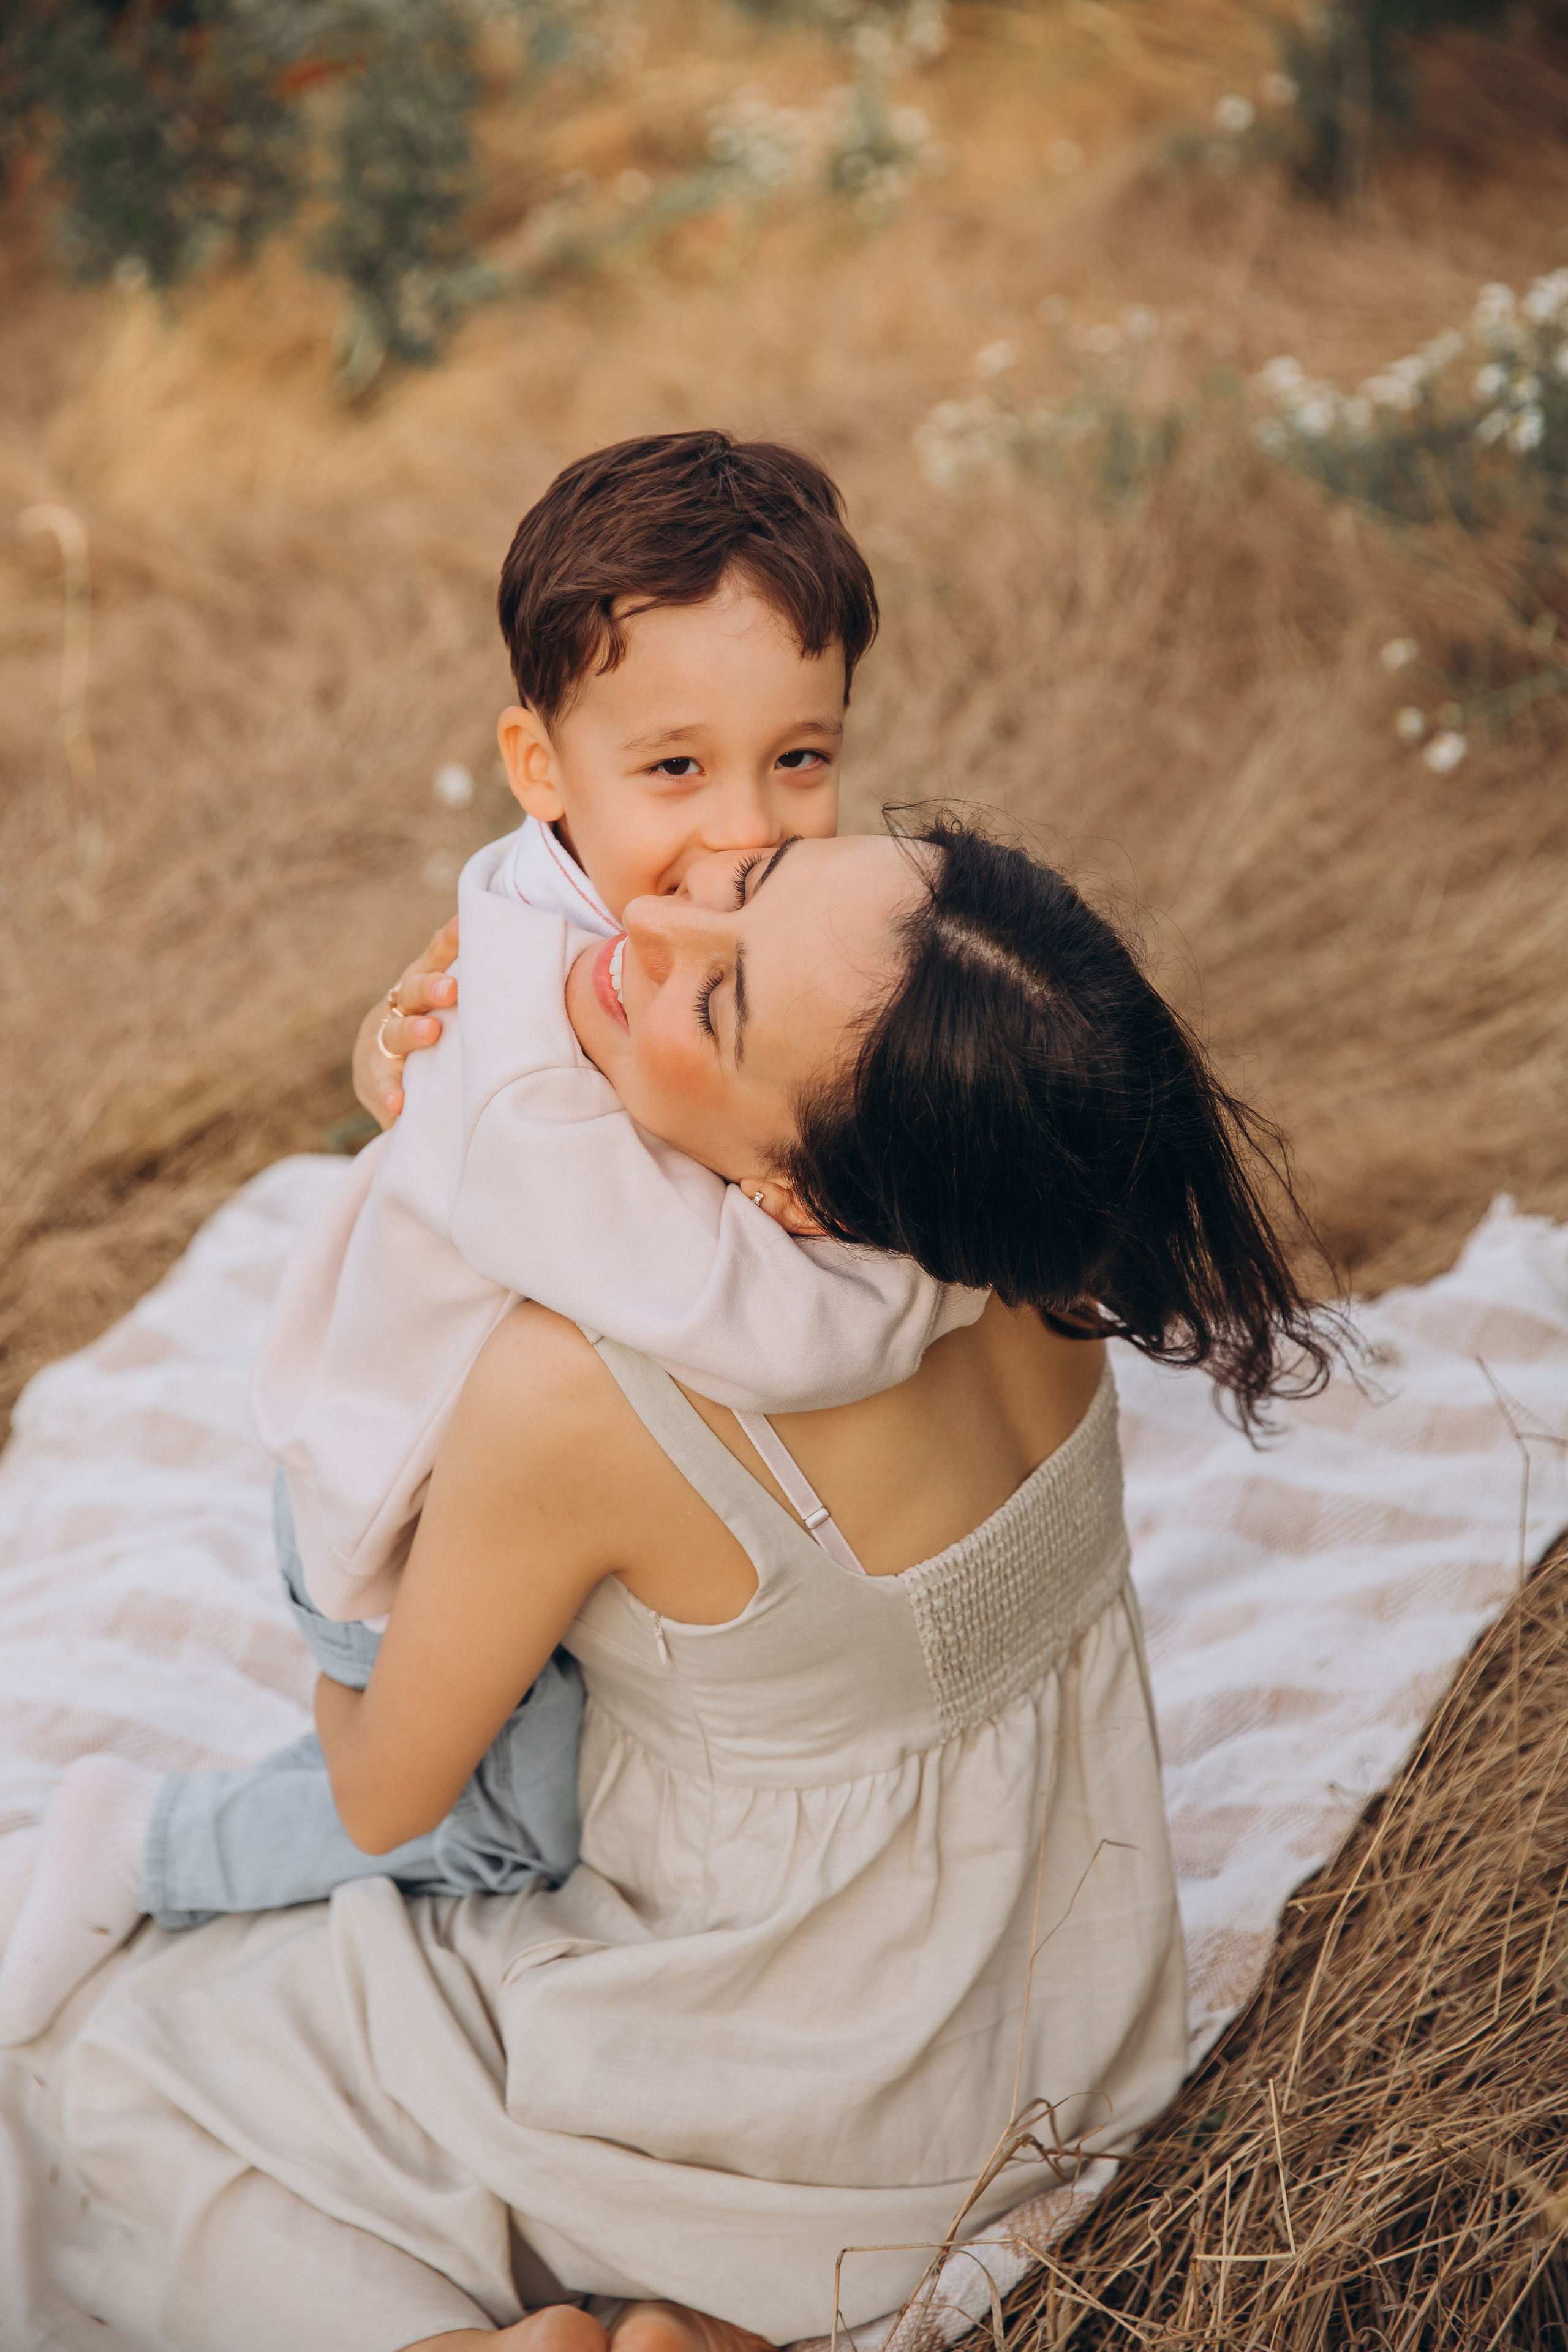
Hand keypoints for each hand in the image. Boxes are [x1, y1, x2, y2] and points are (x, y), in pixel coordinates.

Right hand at [353, 916, 458, 1126]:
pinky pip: (380, 1083)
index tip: (464, 925)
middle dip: (431, 987)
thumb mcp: (452, 1012)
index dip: (447, 941)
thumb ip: (477, 994)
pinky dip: (390, 1092)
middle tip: (452, 987)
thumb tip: (531, 966)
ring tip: (431, 1032)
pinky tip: (399, 1104)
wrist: (390, 1084)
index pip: (433, 957)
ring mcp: (381, 1042)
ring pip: (393, 1033)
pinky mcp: (373, 1076)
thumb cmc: (438, 1040)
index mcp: (420, 985)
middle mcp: (398, 1007)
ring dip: (412, 1032)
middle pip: (411, 990)